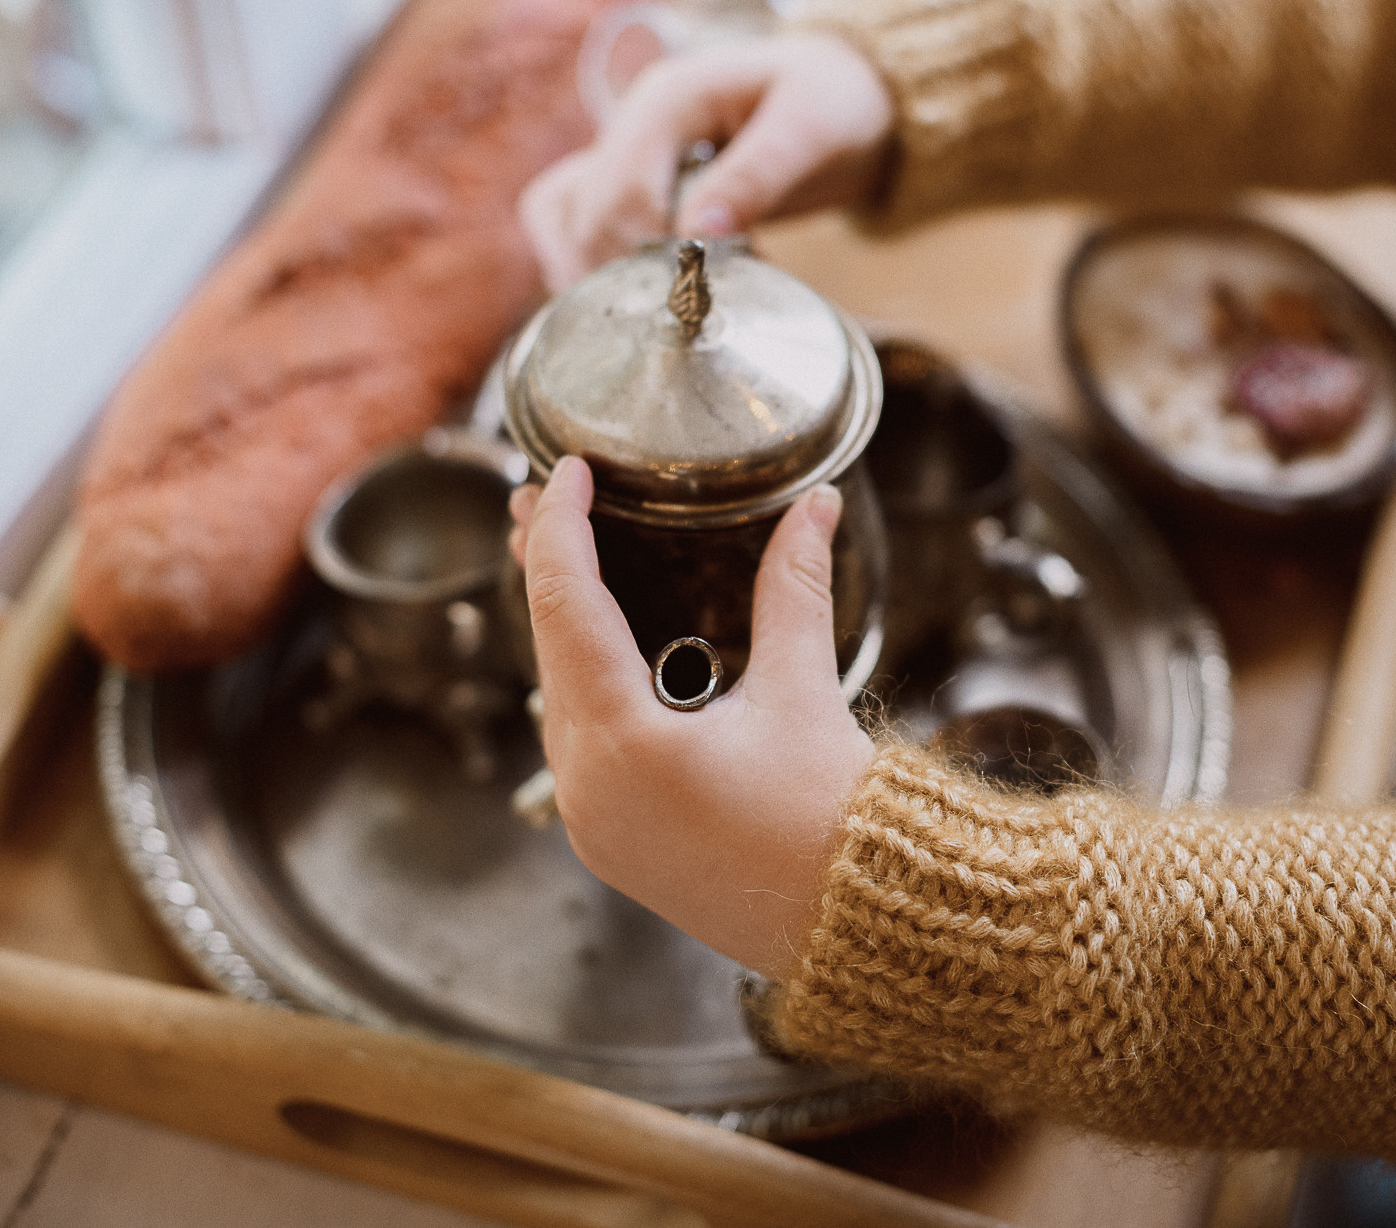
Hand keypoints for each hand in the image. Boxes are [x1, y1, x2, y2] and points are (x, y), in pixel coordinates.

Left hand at [508, 460, 873, 976]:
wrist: (850, 923)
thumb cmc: (830, 819)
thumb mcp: (804, 688)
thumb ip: (795, 587)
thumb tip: (816, 507)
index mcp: (623, 740)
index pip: (566, 605)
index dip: (561, 527)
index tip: (568, 473)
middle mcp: (587, 784)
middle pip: (545, 649)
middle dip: (547, 568)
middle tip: (550, 499)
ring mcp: (589, 821)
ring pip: (554, 698)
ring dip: (560, 627)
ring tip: (567, 561)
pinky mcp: (606, 842)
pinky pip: (573, 745)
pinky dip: (581, 685)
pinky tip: (597, 651)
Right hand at [519, 33, 894, 293]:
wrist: (841, 92)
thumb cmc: (835, 102)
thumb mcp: (812, 132)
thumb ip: (756, 176)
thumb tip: (698, 233)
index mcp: (668, 99)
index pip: (624, 193)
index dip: (654, 255)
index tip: (702, 290)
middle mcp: (629, 123)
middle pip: (587, 217)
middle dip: (631, 274)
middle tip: (689, 307)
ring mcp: (622, 152)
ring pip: (560, 219)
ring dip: (595, 273)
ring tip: (659, 304)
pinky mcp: (627, 182)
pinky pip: (571, 224)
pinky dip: (588, 265)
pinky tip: (642, 293)